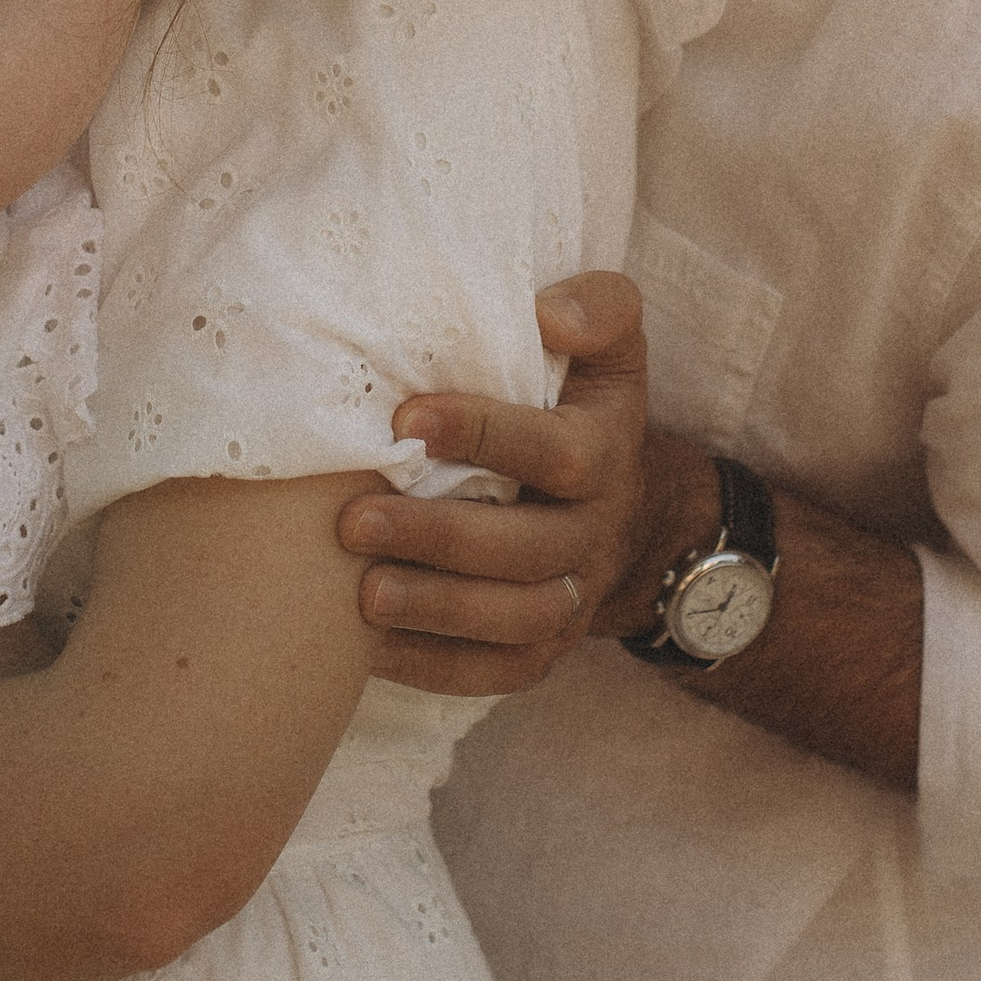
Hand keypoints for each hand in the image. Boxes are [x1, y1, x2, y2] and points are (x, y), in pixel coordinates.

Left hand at [342, 273, 680, 696]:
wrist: (627, 508)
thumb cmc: (582, 407)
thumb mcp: (610, 347)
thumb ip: (597, 308)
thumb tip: (547, 313)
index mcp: (604, 451)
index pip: (555, 452)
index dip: (483, 435)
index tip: (404, 418)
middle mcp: (596, 531)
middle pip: (527, 549)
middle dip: (438, 537)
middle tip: (353, 522)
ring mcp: (574, 595)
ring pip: (517, 619)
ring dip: (437, 609)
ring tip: (360, 594)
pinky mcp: (548, 646)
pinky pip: (502, 671)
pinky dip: (438, 666)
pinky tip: (371, 651)